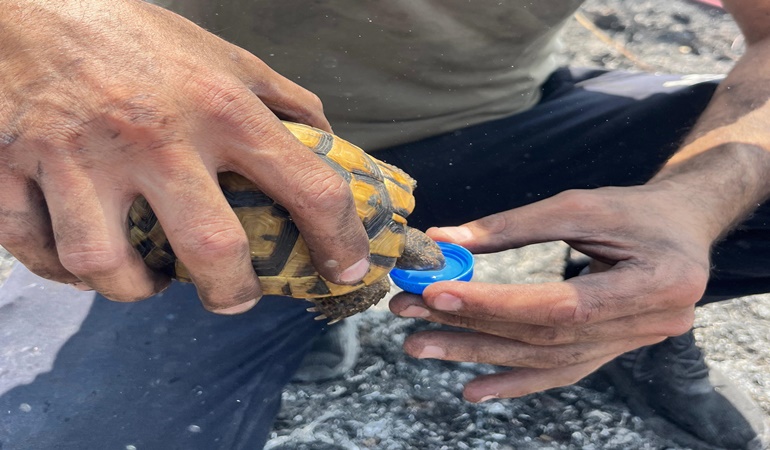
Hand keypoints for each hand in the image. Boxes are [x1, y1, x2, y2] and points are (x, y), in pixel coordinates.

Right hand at [0, 0, 369, 312]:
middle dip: (232, 292)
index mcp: (221, 106)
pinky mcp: (12, 165)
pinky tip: (85, 259)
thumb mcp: (225, 57)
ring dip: (135, 288)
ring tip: (151, 278)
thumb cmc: (138, 37)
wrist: (31, 4)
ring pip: (108, 264)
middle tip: (234, 295)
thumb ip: (284, 102)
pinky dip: (61, 271)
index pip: (307, 187)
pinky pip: (35, 249)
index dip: (340, 239)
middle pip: (211, 246)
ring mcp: (78, 153)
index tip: (346, 269)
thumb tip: (328, 147)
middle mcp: (156, 134)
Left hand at [389, 183, 714, 401]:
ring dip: (478, 355)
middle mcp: (650, 326)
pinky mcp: (611, 351)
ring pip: (544, 361)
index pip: (561, 306)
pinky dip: (514, 382)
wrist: (682, 230)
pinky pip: (560, 374)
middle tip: (409, 316)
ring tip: (421, 345)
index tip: (439, 292)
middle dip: (471, 327)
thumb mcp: (580, 205)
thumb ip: (513, 225)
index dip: (496, 304)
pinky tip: (473, 389)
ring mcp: (631, 346)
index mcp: (656, 283)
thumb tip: (443, 240)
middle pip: (544, 338)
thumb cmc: (635, 210)